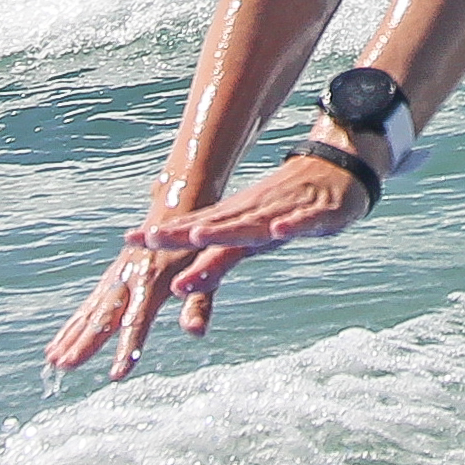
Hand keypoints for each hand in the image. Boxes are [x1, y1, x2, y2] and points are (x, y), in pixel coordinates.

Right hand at [44, 240, 196, 383]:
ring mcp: (115, 278)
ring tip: (53, 362)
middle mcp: (128, 279)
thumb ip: (198, 303)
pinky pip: (87, 306)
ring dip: (70, 337)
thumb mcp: (205, 270)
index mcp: (153, 281)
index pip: (138, 320)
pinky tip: (57, 345)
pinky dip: (71, 326)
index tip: (116, 374)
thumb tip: (194, 332)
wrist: (177, 205)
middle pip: (103, 317)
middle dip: (83, 344)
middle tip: (64, 366)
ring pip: (89, 312)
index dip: (127, 348)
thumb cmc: (195, 243)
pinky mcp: (110, 279)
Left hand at [131, 152, 371, 311]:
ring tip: (201, 237)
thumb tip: (177, 288)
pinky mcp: (315, 215)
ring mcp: (282, 213)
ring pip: (251, 224)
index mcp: (235, 221)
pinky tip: (278, 231)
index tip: (130, 240)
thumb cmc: (283, 212)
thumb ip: (215, 263)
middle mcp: (252, 215)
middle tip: (153, 240)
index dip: (164, 236)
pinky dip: (289, 226)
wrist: (334, 175)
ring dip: (226, 230)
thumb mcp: (248, 241)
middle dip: (184, 235)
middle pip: (214, 226)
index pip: (194, 228)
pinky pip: (301, 222)